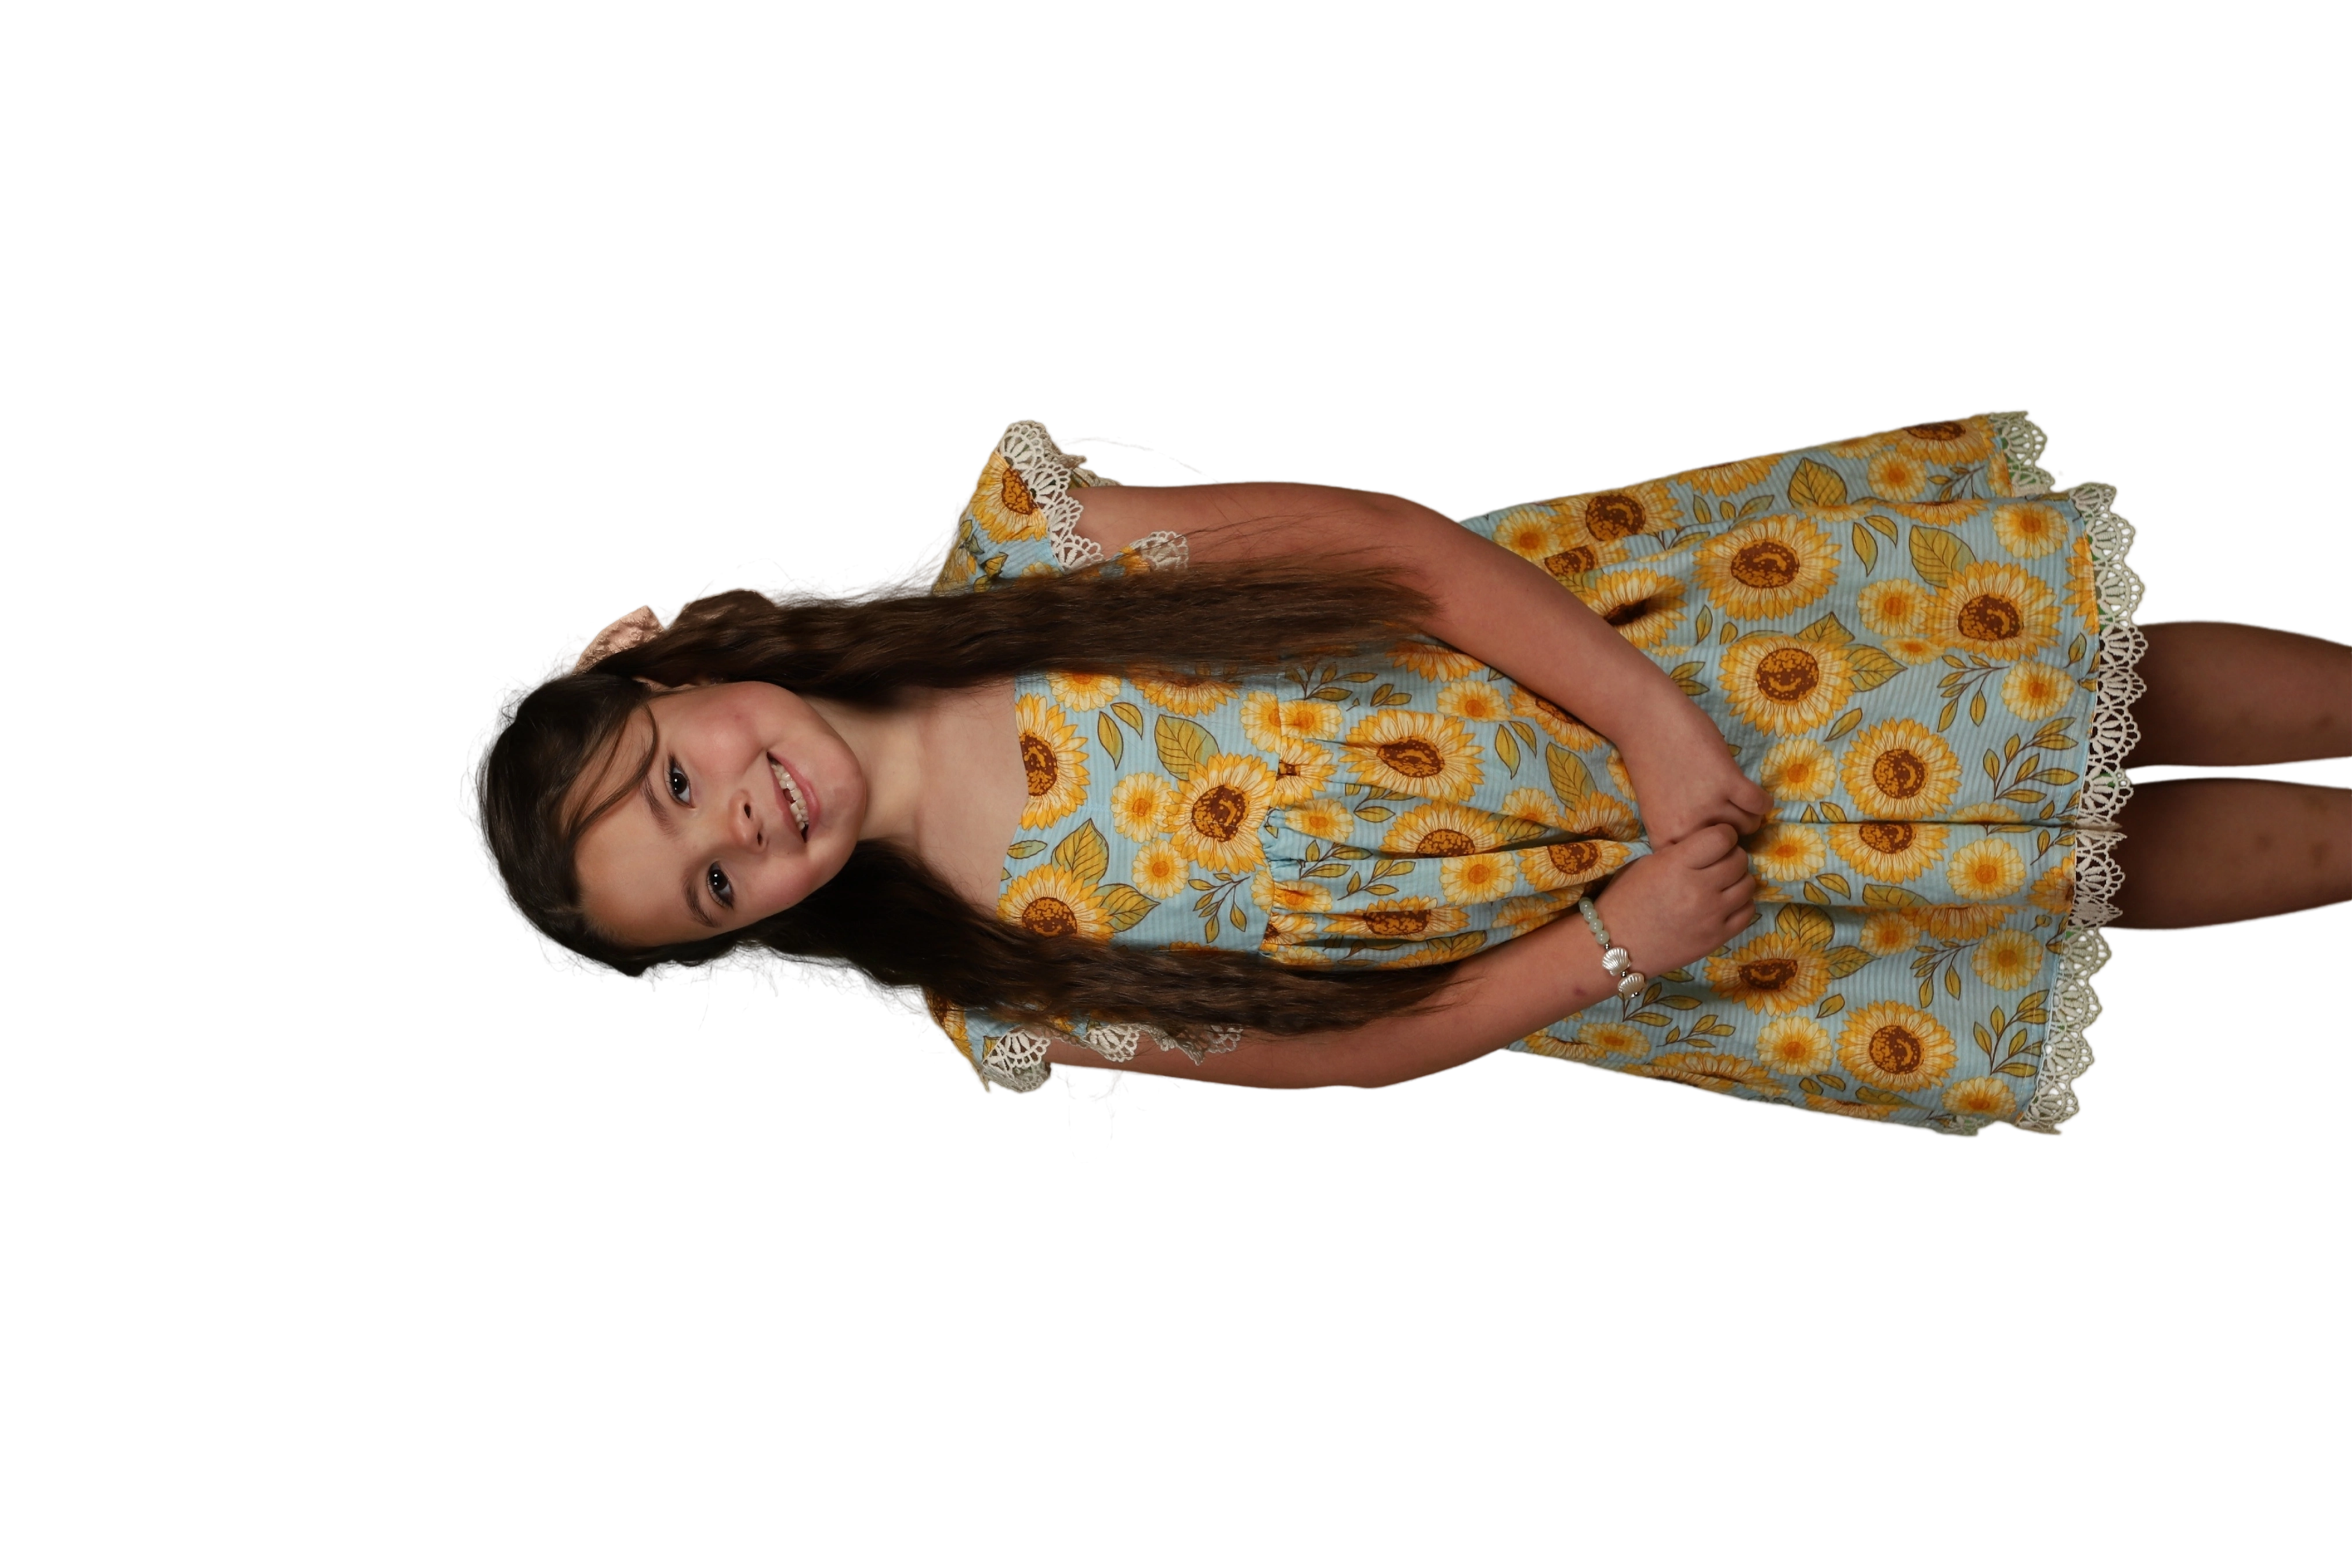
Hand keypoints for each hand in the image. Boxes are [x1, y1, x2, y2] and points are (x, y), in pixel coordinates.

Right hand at [1591, 823, 1758, 981]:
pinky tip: (1725, 903)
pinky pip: (1747, 912)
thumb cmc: (1625, 899)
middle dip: (1731, 855)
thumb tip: (1709, 846)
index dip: (1723, 834)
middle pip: (1739, 860)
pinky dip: (1740, 903)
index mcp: (1677, 865)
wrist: (1617, 945)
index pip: (1722, 838)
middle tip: (1718, 861)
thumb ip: (1681, 853)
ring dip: (1737, 879)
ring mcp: (1711, 915)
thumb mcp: (1647, 864)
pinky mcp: (1718, 937)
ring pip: (1747, 884)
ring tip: (1721, 883)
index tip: (1716, 839)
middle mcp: (1698, 889)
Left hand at [1618, 712, 1771, 852]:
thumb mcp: (1658, 813)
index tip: (1711, 833)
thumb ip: (1684, 834)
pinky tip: (1748, 789)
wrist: (1645, 721)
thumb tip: (1722, 850)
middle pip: (1732, 844)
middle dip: (1732, 828)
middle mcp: (1688, 830)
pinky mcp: (1727, 781)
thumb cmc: (1650, 765)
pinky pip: (1760, 804)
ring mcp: (1708, 805)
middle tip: (1721, 806)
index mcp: (1667, 841)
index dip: (1714, 848)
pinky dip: (1762, 799)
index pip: (1706, 862)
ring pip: (1749, 824)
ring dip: (1747, 812)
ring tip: (1732, 796)